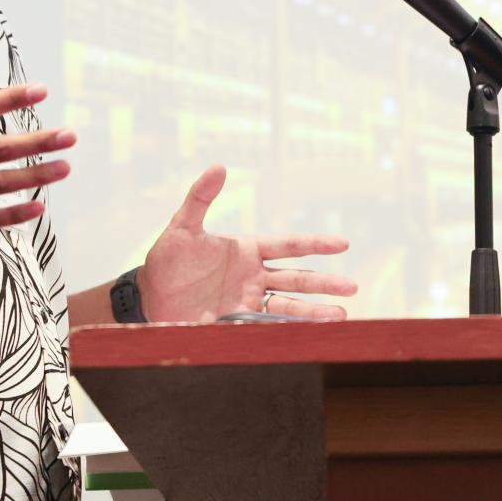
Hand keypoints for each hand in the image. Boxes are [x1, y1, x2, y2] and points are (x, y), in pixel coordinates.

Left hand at [138, 165, 356, 321]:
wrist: (149, 297)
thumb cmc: (166, 258)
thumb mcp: (182, 225)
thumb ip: (200, 197)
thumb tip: (218, 166)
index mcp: (247, 248)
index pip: (288, 245)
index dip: (315, 244)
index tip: (342, 244)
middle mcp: (253, 274)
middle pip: (297, 278)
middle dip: (324, 283)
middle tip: (352, 287)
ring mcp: (247, 299)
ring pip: (288, 304)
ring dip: (313, 311)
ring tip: (341, 317)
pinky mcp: (238, 321)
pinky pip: (267, 323)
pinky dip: (288, 328)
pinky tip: (310, 334)